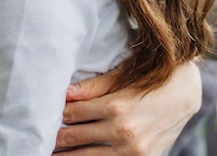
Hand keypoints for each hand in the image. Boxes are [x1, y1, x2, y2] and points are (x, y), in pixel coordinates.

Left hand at [54, 61, 201, 154]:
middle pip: (75, 138)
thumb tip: (64, 92)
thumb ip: (92, 86)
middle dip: (55, 138)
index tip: (41, 115)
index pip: (72, 114)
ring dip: (68, 155)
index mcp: (114, 108)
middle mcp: (122, 132)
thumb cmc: (149, 77)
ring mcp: (134, 151)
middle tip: (37, 138)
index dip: (55, 115)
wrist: (186, 92)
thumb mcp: (120, 75)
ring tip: (51, 152)